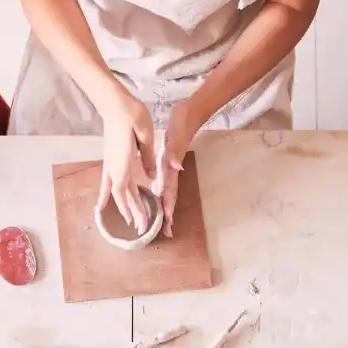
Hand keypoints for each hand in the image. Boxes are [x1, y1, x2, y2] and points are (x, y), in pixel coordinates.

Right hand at [98, 91, 154, 232]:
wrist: (114, 103)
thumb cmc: (131, 115)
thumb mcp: (145, 136)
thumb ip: (147, 158)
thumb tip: (151, 178)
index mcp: (123, 164)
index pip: (127, 193)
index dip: (135, 209)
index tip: (144, 223)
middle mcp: (114, 168)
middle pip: (122, 196)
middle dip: (132, 212)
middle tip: (141, 228)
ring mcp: (110, 164)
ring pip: (116, 191)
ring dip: (123, 206)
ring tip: (130, 221)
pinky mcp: (110, 159)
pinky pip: (108, 182)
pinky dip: (107, 194)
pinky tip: (101, 204)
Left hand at [152, 102, 200, 236]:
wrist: (188, 115)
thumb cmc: (182, 126)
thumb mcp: (176, 138)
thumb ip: (174, 153)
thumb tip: (175, 167)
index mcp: (171, 168)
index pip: (169, 192)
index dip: (167, 207)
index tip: (167, 223)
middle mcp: (171, 171)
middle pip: (170, 197)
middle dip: (168, 214)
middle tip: (167, 231)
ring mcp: (171, 168)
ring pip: (168, 192)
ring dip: (166, 207)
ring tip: (165, 223)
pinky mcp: (168, 163)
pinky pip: (165, 183)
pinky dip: (162, 194)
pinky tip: (159, 198)